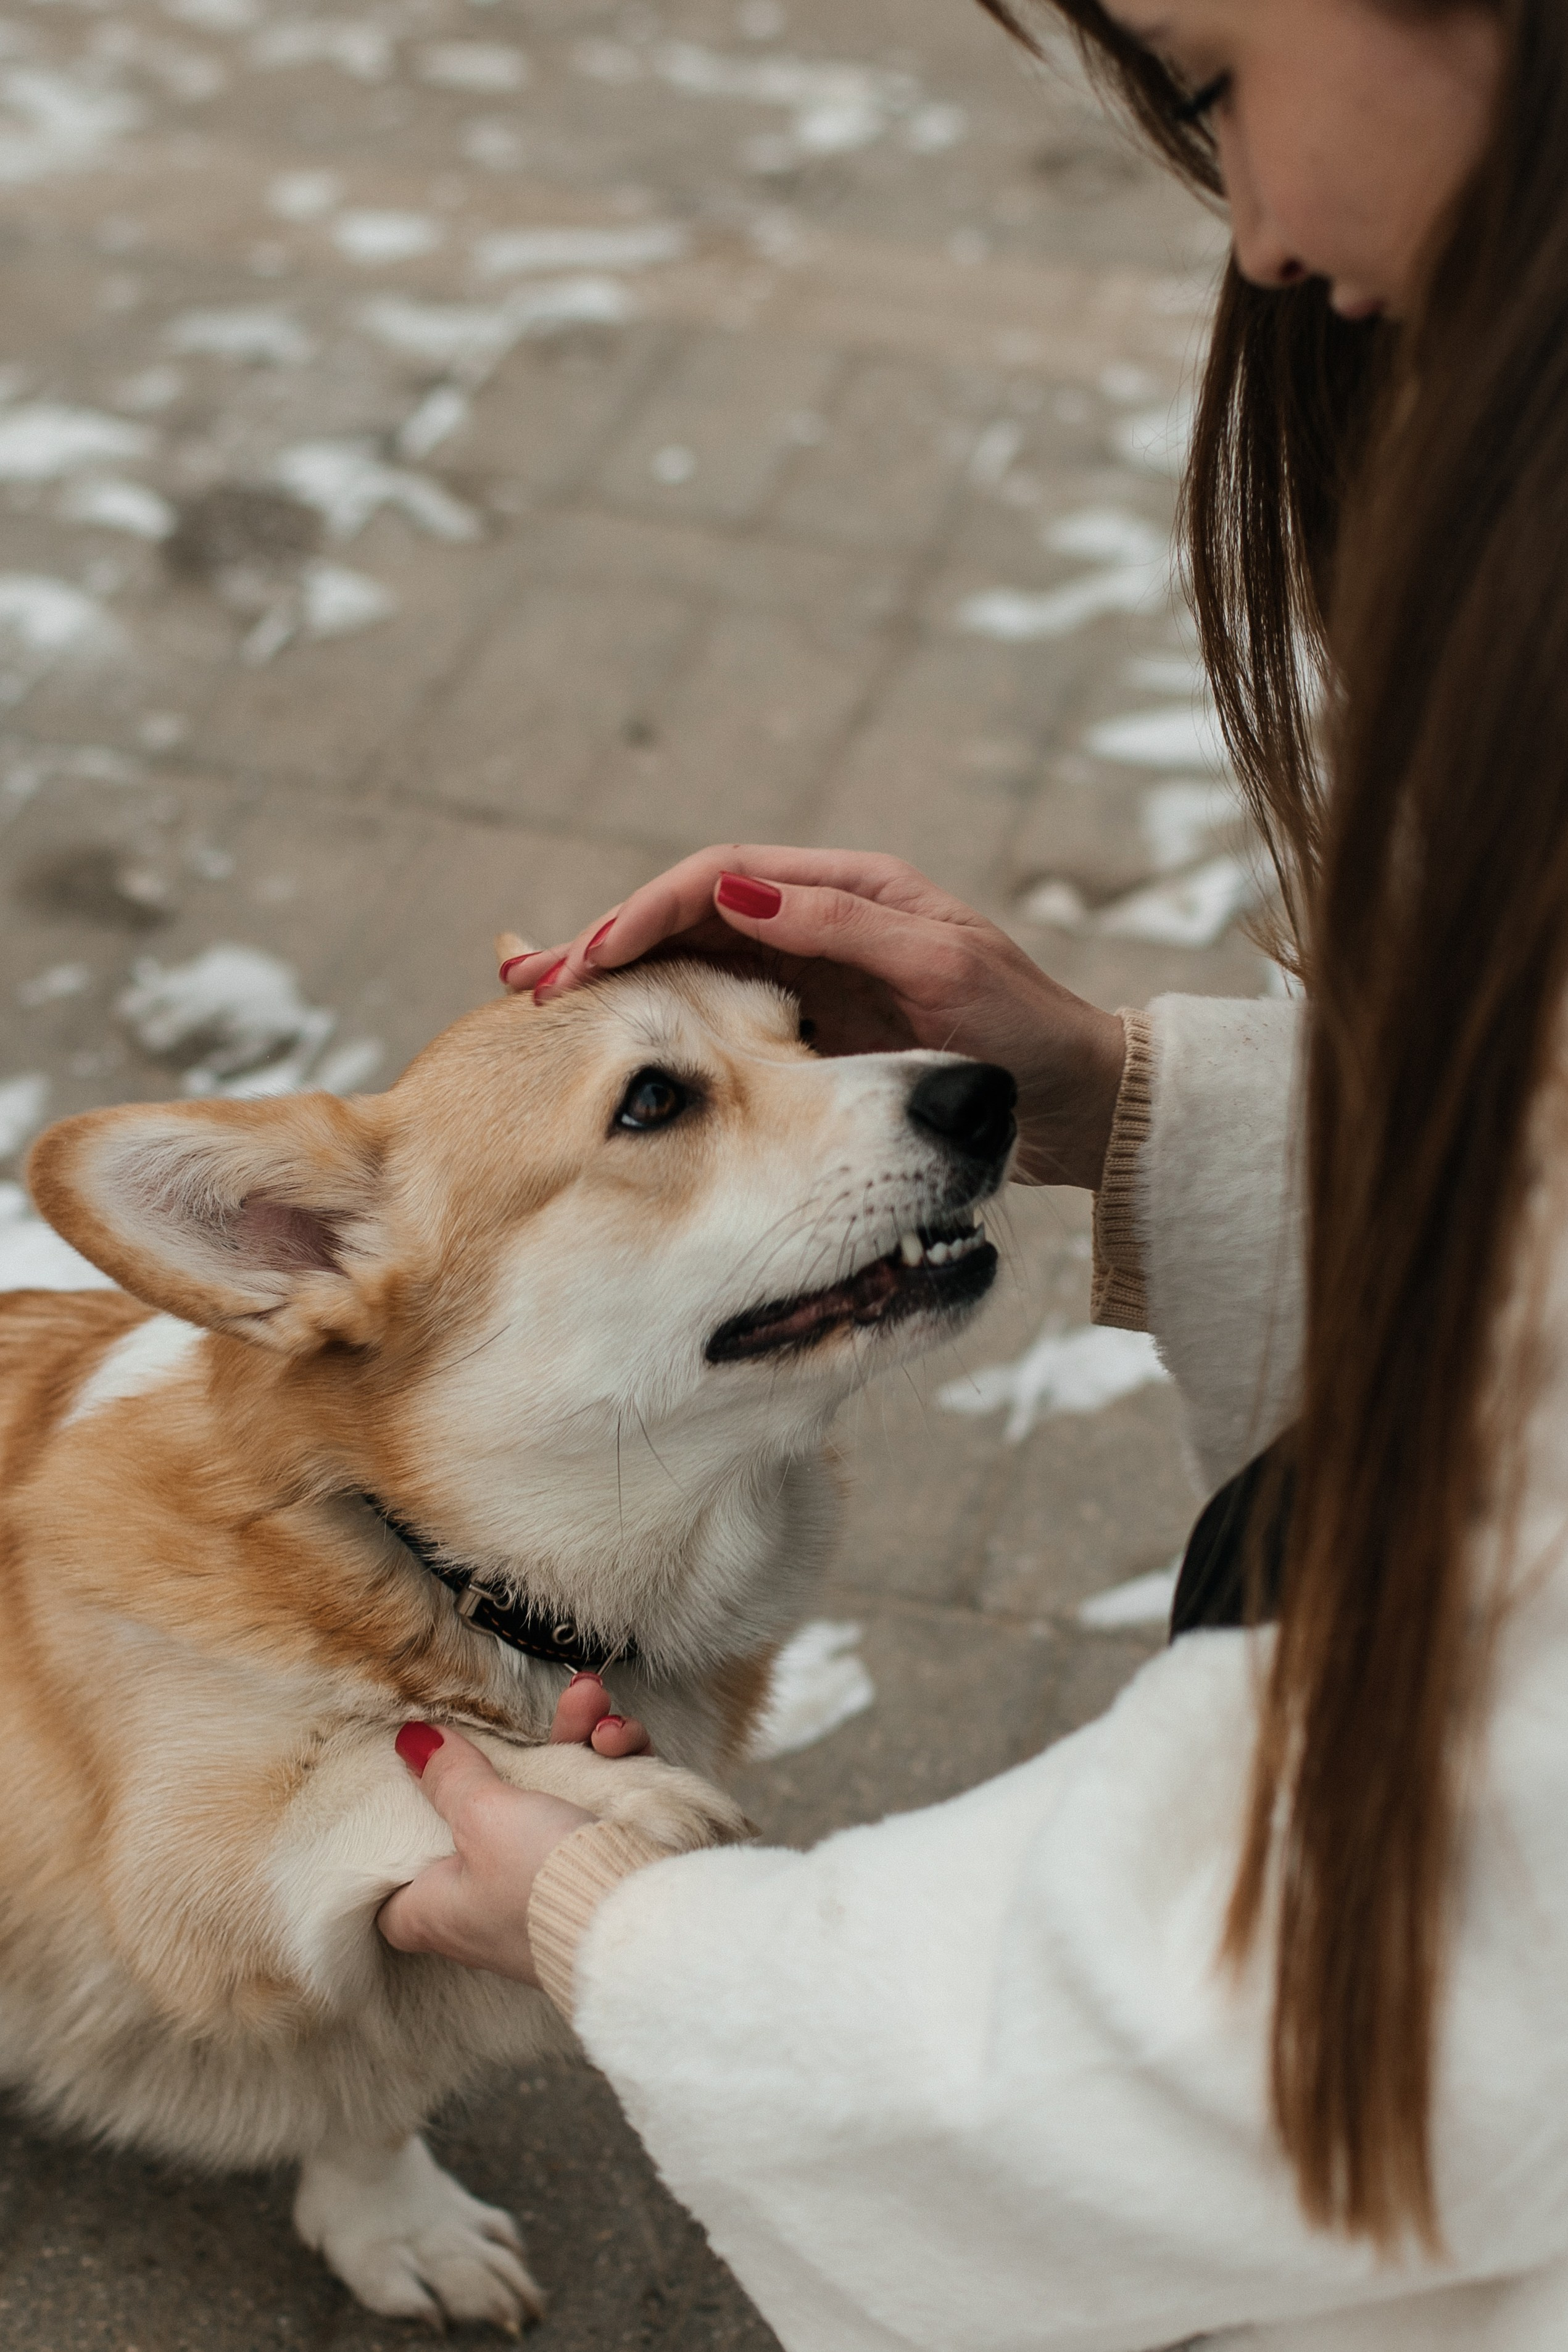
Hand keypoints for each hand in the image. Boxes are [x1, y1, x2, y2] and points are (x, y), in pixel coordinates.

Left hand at [376, 1674, 652, 1983]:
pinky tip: (620, 1738)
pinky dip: (612, 1761)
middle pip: (481, 1812)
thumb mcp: (483, 1817)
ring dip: (575, 1736)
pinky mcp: (601, 1863)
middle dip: (512, 1749)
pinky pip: (598, 1798)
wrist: (643, 1922)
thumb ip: (449, 1775)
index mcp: (439, 1906)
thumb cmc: (543, 1883)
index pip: (389, 1889)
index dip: (387, 1846)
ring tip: (589, 1702)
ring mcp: (547, 1878)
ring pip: (549, 1789)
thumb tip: (411, 1743)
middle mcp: (487, 1897)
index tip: (396, 1795)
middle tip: (519, 1715)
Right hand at [497, 846, 1124, 1188]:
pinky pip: (721, 1016)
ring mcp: (811, 979)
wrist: (1077, 1102)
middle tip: (527, 977)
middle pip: (690, 916)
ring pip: (693, 965)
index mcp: (852, 890)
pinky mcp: (811, 1032)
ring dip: (620, 978)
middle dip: (608, 939)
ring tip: (539, 997)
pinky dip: (661, 1020)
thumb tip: (734, 894)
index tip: (593, 957)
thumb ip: (842, 929)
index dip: (649, 911)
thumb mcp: (941, 972)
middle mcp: (820, 923)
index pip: (723, 881)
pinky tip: (612, 1040)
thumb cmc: (1025, 1034)